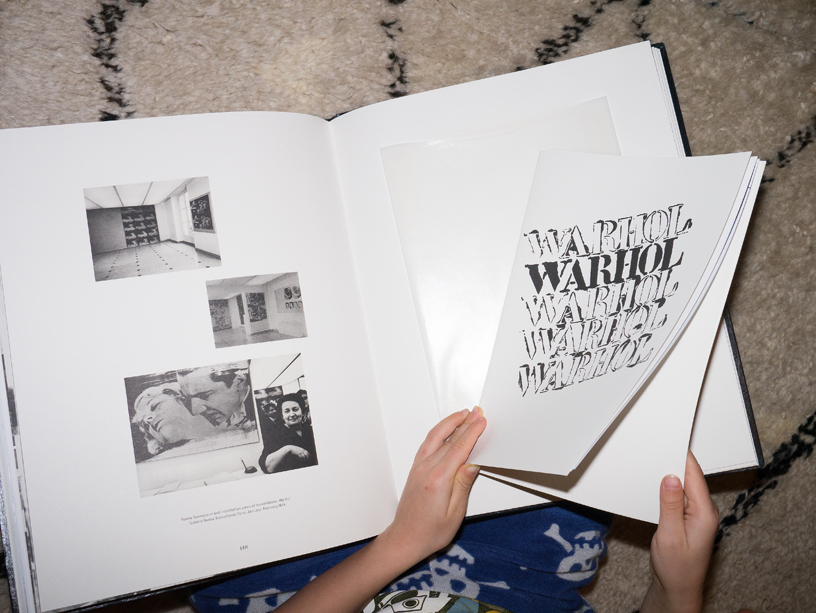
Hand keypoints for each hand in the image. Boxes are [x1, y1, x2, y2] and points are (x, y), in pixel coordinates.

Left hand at [275, 408, 485, 612]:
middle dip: (464, 423)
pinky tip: (446, 429)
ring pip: (435, 437)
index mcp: (438, 479)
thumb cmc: (431, 532)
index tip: (482, 420)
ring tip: (463, 413)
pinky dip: (439, 432)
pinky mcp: (415, 469)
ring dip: (449, 423)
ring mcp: (418, 467)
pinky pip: (428, 444)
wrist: (405, 539)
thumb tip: (473, 463)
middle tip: (477, 411)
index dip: (472, 432)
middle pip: (449, 439)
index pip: (459, 448)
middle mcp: (426, 469)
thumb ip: (463, 485)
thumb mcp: (455, 513)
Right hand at [641, 452, 719, 612]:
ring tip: (653, 462)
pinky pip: (681, 495)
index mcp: (705, 513)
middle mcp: (705, 511)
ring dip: (670, 475)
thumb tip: (671, 478)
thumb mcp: (669, 536)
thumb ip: (670, 505)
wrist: (678, 588)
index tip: (670, 439)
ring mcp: (698, 514)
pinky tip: (657, 484)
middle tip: (655, 447)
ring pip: (684, 485)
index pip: (694, 475)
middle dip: (673, 462)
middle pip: (690, 477)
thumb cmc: (676, 568)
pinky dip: (669, 487)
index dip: (682, 455)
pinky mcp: (689, 517)